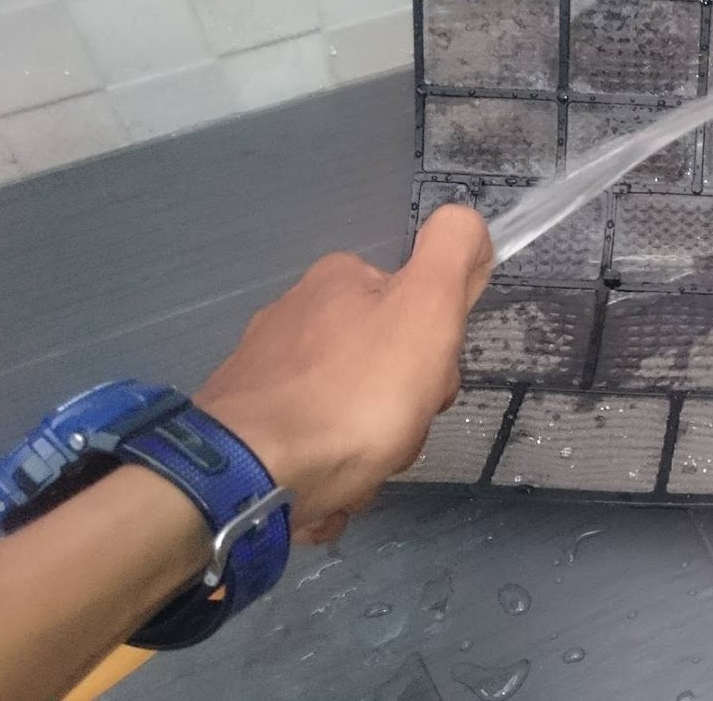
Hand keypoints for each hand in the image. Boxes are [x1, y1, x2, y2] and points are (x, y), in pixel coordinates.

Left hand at [196, 206, 492, 543]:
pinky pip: (309, 449)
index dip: (433, 354)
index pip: (415, 310)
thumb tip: (468, 224)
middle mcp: (293, 316)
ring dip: (364, 448)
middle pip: (380, 366)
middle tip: (393, 434)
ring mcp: (263, 374)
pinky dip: (326, 471)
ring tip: (355, 470)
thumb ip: (453, 253)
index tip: (424, 385)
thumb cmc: (354, 395)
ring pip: (346, 412)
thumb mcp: (426, 308)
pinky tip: (325, 489)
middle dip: (397, 410)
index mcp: (338, 282)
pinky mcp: (244, 427)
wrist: (252, 477)